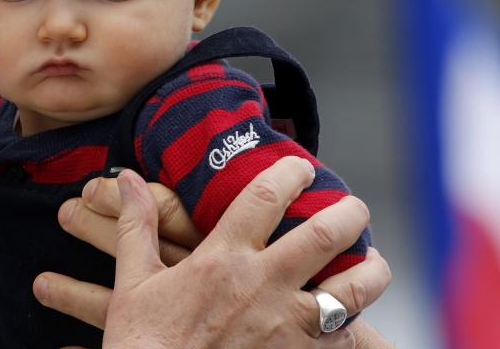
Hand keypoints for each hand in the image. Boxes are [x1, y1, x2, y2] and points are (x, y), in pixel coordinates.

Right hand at [38, 156, 391, 347]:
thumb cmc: (143, 342)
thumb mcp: (134, 280)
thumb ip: (137, 224)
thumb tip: (127, 177)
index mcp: (222, 258)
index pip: (265, 196)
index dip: (289, 172)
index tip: (300, 167)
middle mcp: (263, 285)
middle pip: (326, 232)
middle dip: (349, 212)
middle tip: (353, 207)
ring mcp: (288, 325)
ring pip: (355, 288)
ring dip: (372, 269)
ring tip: (372, 261)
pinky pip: (346, 336)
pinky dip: (354, 324)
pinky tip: (348, 317)